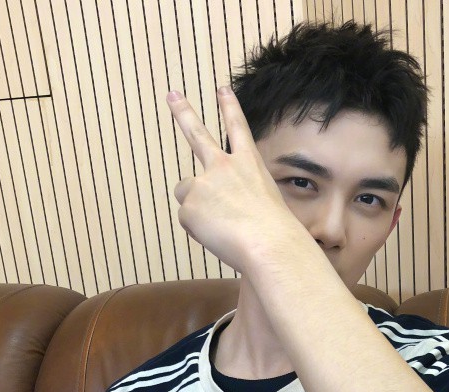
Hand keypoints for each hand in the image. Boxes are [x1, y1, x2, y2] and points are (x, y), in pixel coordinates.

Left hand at [167, 87, 301, 272]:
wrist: (269, 244)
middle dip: (184, 112)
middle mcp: (224, 166)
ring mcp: (204, 182)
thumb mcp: (266, 205)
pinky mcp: (189, 204)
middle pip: (198, 135)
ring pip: (186, 192)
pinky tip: (218, 236)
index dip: (229, 107)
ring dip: (196, 207)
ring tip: (220, 225)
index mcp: (249, 164)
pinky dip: (198, 231)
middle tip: (172, 95)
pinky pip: (188, 221)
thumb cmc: (276, 233)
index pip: (238, 129)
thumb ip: (241, 199)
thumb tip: (219, 212)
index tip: (222, 89)